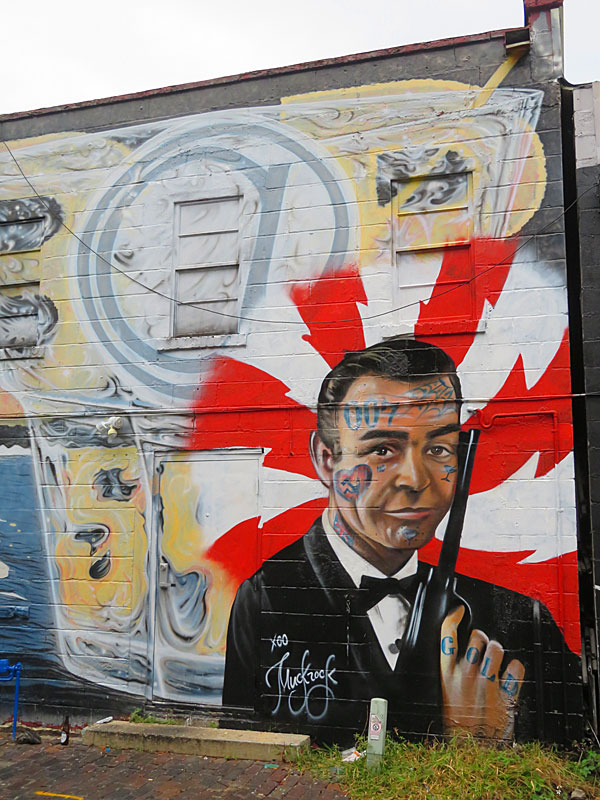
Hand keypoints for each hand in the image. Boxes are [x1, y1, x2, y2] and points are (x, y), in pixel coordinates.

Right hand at [440, 605, 524, 739]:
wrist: (472, 752)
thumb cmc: (458, 724)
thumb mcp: (444, 695)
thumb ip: (450, 673)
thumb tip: (457, 652)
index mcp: (447, 675)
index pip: (446, 634)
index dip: (453, 617)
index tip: (459, 611)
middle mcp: (466, 676)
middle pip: (477, 636)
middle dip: (482, 638)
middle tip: (483, 647)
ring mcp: (487, 684)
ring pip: (497, 647)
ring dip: (498, 650)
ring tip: (496, 659)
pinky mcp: (507, 695)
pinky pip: (517, 667)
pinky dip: (516, 669)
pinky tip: (510, 675)